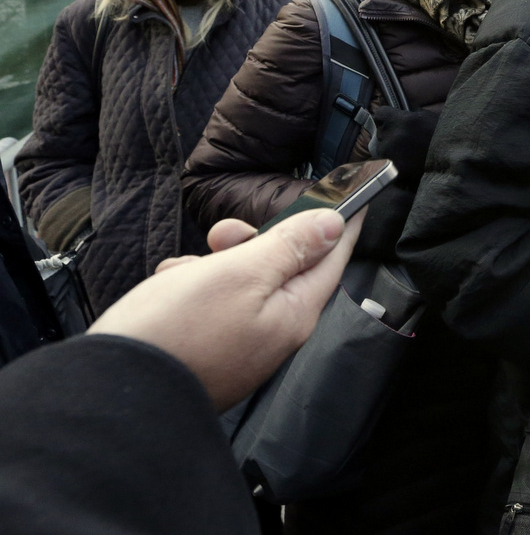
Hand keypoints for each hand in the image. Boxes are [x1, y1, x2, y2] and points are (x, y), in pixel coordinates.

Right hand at [93, 208, 361, 409]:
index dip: (339, 225)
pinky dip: (187, 287)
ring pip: (237, 281)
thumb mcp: (240, 274)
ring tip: (182, 273)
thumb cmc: (178, 331)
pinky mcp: (204, 347)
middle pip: (281, 267)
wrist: (112, 393)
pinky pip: (206, 303)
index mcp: (293, 314)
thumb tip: (334, 227)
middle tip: (221, 235)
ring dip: (210, 265)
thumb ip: (288, 248)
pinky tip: (167, 292)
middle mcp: (272, 332)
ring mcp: (238, 343)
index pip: (331, 260)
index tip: (354, 198)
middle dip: (252, 242)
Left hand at [368, 107, 440, 185]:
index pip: (380, 114)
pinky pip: (386, 164)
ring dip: (390, 150)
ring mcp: (391, 155)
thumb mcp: (429, 118)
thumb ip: (412, 113)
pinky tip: (408, 164)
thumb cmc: (443, 138)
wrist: (454, 163)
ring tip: (407, 154)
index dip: (386, 117)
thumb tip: (403, 111)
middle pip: (380, 132)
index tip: (392, 121)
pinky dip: (394, 164)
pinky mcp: (392, 171)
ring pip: (382, 149)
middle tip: (405, 140)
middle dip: (390, 134)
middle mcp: (393, 136)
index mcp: (402, 121)